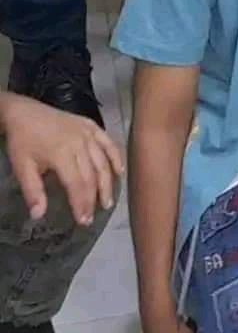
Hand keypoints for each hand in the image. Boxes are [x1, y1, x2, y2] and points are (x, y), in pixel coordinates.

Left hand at [0, 93, 122, 224]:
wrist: (23, 111)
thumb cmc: (22, 140)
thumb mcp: (22, 167)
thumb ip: (33, 191)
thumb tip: (38, 215)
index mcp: (62, 154)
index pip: (77, 184)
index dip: (81, 204)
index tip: (83, 220)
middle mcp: (79, 143)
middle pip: (92, 176)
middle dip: (93, 198)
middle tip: (93, 215)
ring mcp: (87, 133)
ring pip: (103, 162)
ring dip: (107, 183)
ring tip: (107, 201)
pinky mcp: (91, 126)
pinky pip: (108, 143)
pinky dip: (116, 157)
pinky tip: (120, 171)